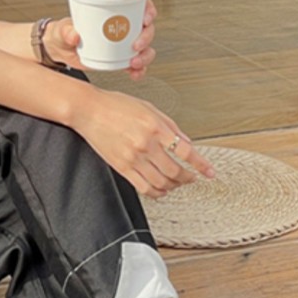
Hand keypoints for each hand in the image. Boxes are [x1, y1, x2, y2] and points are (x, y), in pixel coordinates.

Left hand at [44, 1, 156, 79]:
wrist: (60, 50)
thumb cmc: (64, 32)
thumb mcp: (62, 29)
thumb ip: (66, 30)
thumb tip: (74, 35)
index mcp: (114, 11)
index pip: (139, 5)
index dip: (148, 10)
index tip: (145, 19)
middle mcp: (124, 26)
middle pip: (146, 28)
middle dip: (146, 37)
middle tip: (135, 46)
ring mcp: (124, 43)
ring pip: (145, 48)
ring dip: (145, 56)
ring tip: (134, 63)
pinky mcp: (120, 59)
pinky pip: (136, 65)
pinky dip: (139, 70)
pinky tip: (135, 74)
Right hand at [70, 87, 214, 198]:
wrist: (89, 110)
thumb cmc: (115, 105)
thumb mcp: (149, 108)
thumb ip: (170, 126)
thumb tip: (186, 143)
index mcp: (156, 127)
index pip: (186, 151)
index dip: (201, 165)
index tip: (209, 172)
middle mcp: (146, 144)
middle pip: (175, 171)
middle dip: (188, 178)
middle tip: (192, 178)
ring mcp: (133, 158)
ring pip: (161, 182)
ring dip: (173, 186)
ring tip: (176, 184)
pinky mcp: (121, 167)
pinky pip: (143, 187)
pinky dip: (156, 192)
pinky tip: (160, 190)